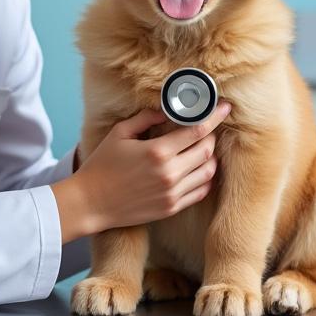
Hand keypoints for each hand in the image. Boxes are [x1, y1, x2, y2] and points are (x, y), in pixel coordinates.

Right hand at [52, 101, 229, 242]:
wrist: (91, 203)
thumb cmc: (102, 165)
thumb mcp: (120, 134)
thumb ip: (146, 118)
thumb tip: (168, 109)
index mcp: (157, 151)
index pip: (197, 130)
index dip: (214, 116)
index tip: (225, 107)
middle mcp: (169, 173)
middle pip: (207, 150)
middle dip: (211, 135)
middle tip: (206, 128)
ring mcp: (172, 193)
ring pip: (208, 171)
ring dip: (210, 157)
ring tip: (202, 148)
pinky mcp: (172, 208)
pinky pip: (201, 191)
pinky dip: (206, 178)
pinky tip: (199, 169)